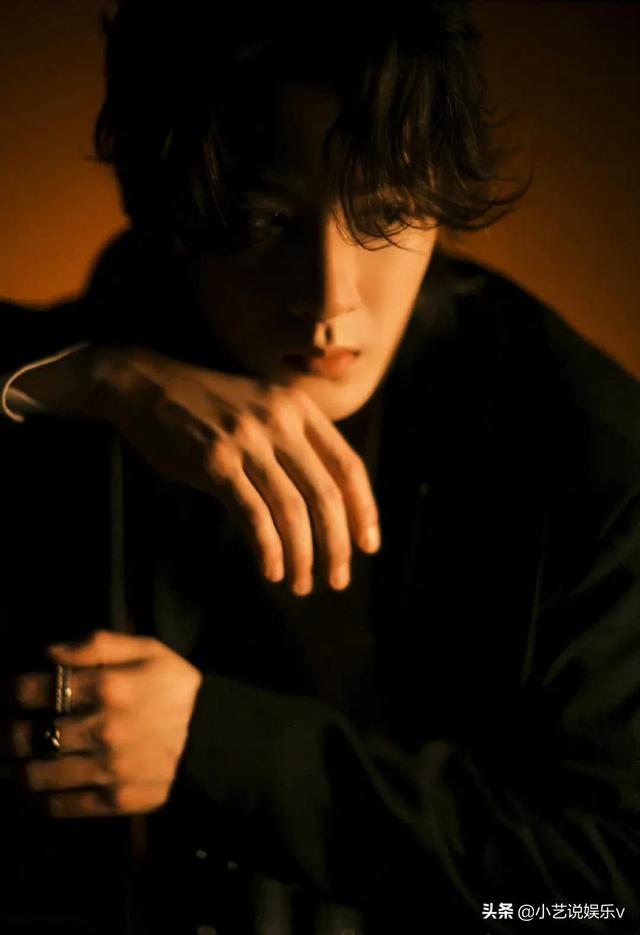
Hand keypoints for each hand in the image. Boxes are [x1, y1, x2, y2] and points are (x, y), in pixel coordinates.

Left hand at [0, 631, 201, 816]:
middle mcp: (103, 729)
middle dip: (3, 735)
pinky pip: (62, 806)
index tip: (2, 695)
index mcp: (109, 687)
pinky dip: (37, 802)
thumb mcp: (149, 650)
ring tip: (4, 765)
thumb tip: (50, 652)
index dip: (9, 693)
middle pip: (30, 736)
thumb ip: (98, 644)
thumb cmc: (180, 687)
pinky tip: (29, 794)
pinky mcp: (116, 800)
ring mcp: (108, 769)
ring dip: (11, 771)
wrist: (218, 736)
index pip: (37, 691)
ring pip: (38, 776)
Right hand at [91, 346, 380, 595]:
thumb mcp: (263, 408)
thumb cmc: (207, 406)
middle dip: (337, 545)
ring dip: (302, 556)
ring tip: (302, 584)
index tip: (368, 546)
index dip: (364, 511)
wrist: (146, 384)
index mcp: (300, 410)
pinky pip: (252, 514)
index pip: (349, 467)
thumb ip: (296, 443)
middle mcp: (281, 422)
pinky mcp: (214, 462)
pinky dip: (267, 549)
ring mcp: (247, 441)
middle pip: (326, 495)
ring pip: (292, 510)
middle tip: (338, 580)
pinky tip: (271, 571)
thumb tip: (326, 502)